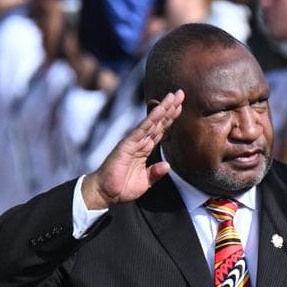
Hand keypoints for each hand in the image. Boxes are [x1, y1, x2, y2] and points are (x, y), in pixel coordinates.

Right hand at [80, 90, 182, 209]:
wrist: (106, 193)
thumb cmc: (122, 186)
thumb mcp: (145, 182)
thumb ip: (155, 172)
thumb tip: (167, 165)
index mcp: (145, 149)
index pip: (160, 130)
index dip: (170, 118)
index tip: (180, 105)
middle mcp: (140, 142)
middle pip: (158, 122)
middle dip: (170, 107)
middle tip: (180, 93)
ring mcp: (133, 142)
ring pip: (151, 122)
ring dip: (163, 109)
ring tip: (173, 97)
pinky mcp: (127, 145)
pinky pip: (141, 130)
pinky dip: (151, 120)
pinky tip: (160, 110)